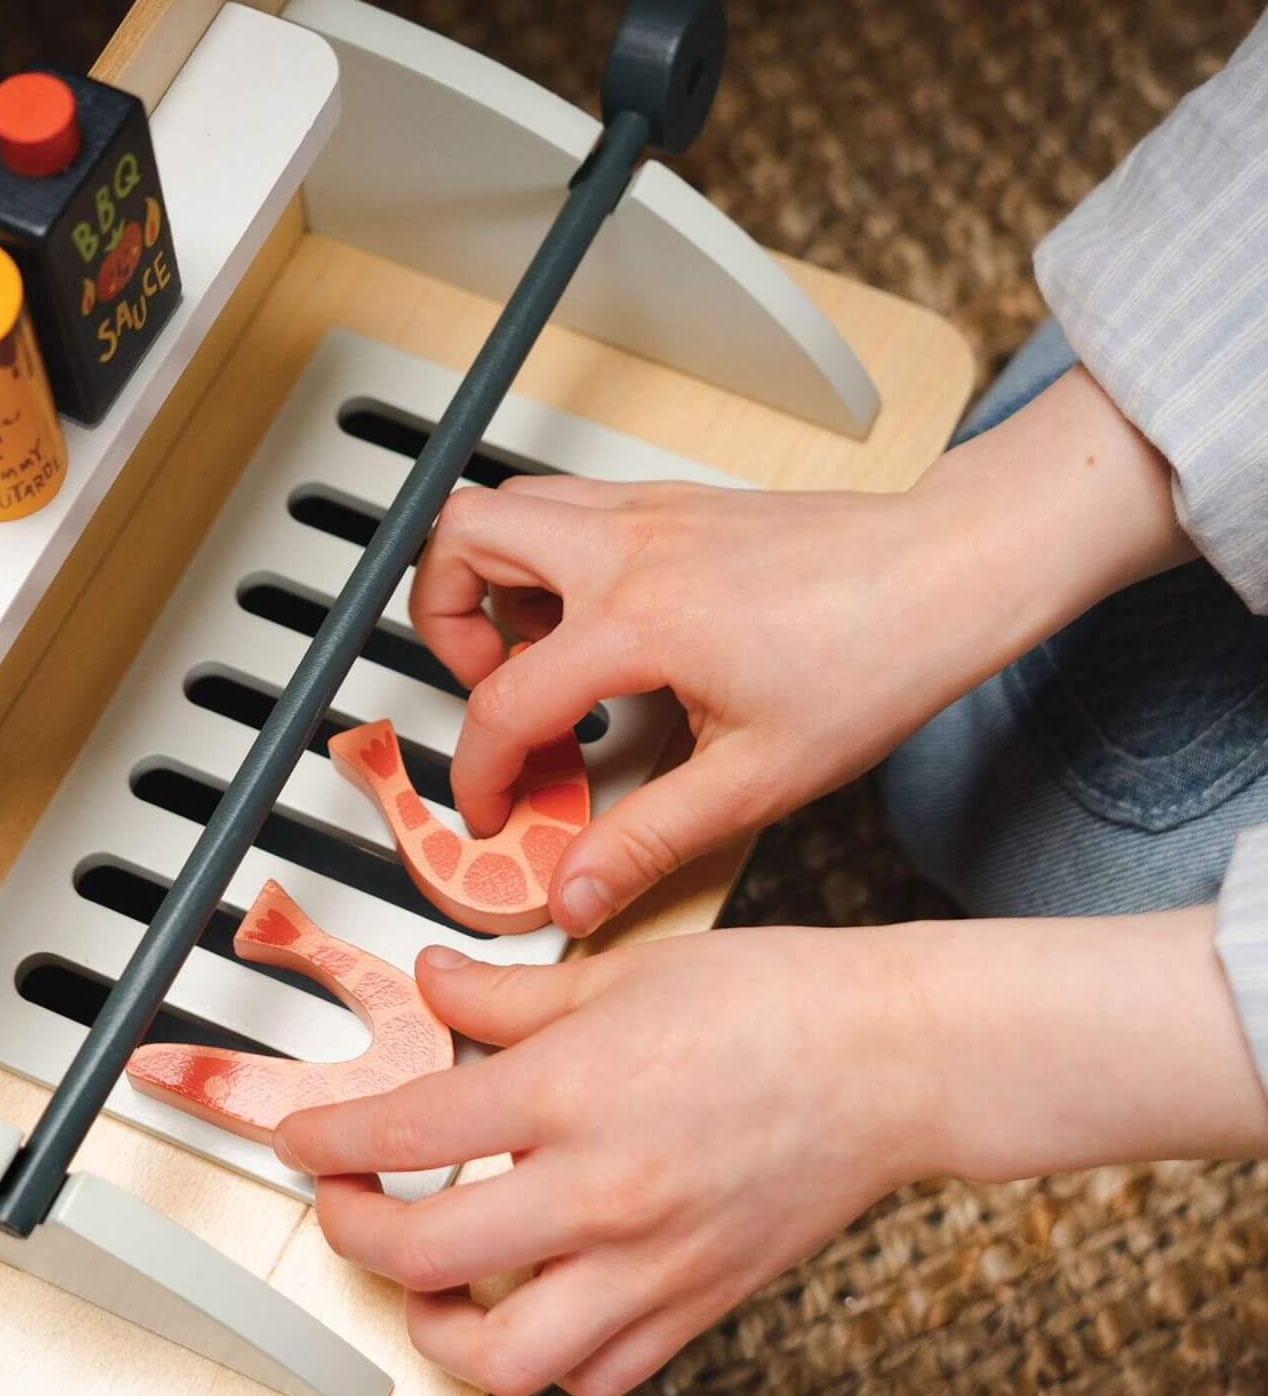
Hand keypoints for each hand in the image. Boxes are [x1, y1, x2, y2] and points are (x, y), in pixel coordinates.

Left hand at [275, 908, 1265, 1395]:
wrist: (897, 1058)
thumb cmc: (778, 1003)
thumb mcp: (624, 973)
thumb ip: (508, 996)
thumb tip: (432, 984)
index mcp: (572, 1093)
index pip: (403, 1136)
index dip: (323, 1140)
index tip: (299, 1139)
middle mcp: (602, 1190)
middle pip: (426, 1257)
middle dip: (352, 1236)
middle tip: (339, 1206)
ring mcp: (651, 1262)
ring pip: (505, 1358)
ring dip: (437, 1331)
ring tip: (424, 1289)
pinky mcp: (698, 1303)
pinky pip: (599, 1374)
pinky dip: (548, 1360)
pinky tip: (534, 1309)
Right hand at [415, 367, 1186, 934]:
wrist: (954, 569)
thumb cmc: (878, 653)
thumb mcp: (756, 779)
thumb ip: (646, 840)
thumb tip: (578, 894)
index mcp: (636, 620)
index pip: (502, 700)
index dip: (477, 772)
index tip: (494, 807)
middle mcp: (627, 548)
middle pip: (460, 539)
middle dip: (440, 619)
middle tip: (484, 687)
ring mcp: (647, 512)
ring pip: (506, 503)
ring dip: (488, 577)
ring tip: (530, 652)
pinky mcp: (673, 501)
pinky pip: (567, 505)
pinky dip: (545, 557)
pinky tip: (595, 623)